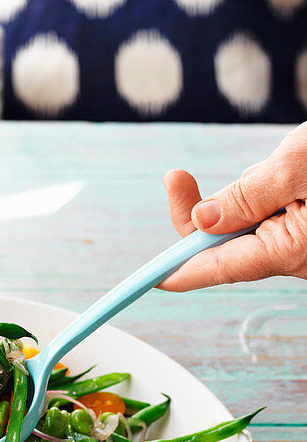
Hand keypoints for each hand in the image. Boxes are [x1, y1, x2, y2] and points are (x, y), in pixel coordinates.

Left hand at [160, 123, 306, 289]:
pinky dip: (264, 191)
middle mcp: (293, 254)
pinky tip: (289, 169)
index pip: (218, 267)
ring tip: (283, 164)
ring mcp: (299, 241)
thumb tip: (201, 221)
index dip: (179, 270)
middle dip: (206, 209)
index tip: (149, 276)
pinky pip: (266, 212)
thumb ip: (245, 198)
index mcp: (288, 249)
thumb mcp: (294, 168)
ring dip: (245, 193)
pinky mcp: (303, 226)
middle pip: (225, 243)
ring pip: (245, 223)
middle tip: (175, 177)